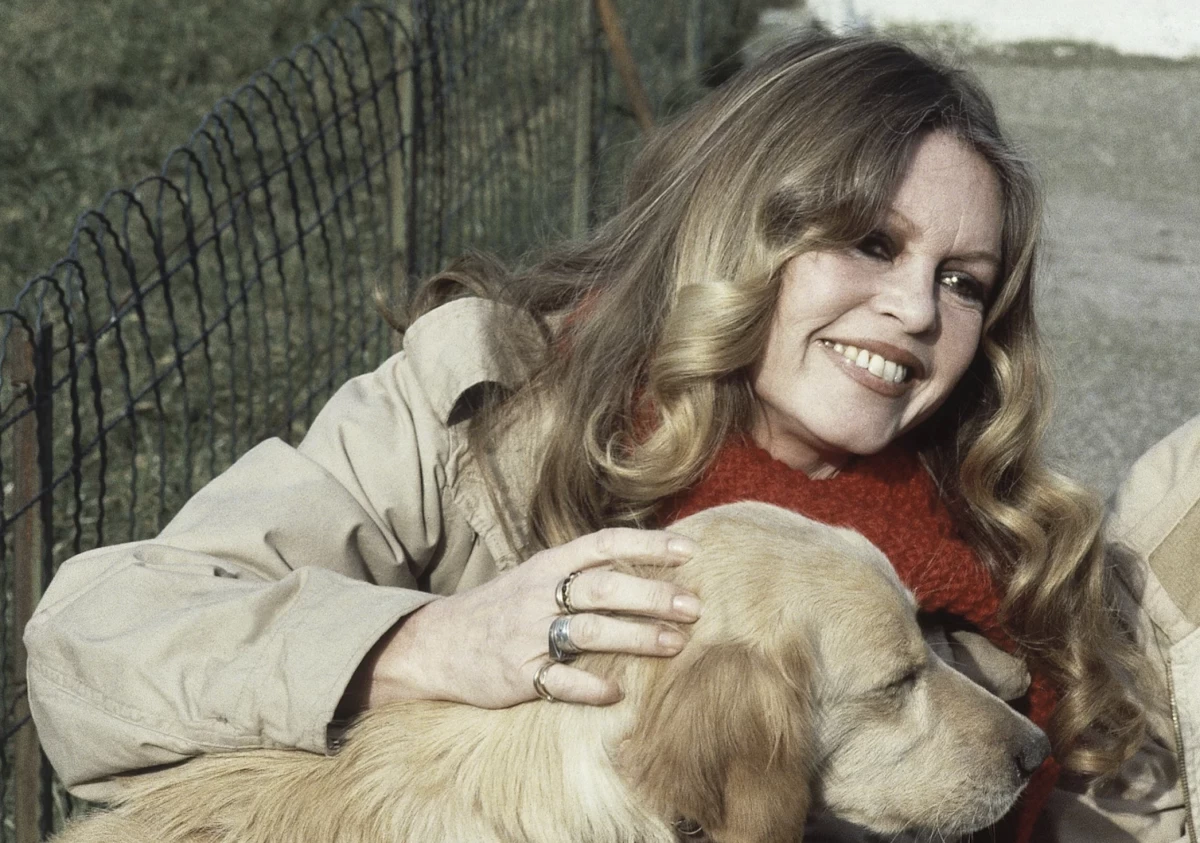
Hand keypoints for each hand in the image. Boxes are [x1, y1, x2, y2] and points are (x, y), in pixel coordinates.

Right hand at [352, 528, 702, 709]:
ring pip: (589, 631)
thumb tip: (650, 565)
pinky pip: (558, 681)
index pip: (604, 544)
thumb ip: (583, 571)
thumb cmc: (502, 608)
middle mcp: (539, 594)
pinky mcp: (518, 675)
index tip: (690, 550)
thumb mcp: (536, 576)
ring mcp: (528, 635)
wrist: (437, 643)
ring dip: (636, 637)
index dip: (648, 543)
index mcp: (547, 565)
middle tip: (694, 607)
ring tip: (675, 645)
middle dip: (652, 595)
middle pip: (604, 588)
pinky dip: (589, 686)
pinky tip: (617, 691)